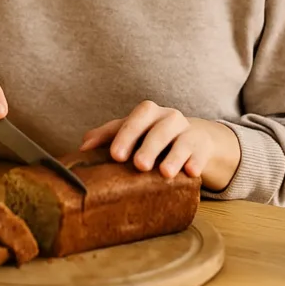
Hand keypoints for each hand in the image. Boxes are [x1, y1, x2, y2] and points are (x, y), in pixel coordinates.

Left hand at [79, 100, 239, 189]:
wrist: (190, 139)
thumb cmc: (151, 136)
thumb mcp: (131, 132)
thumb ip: (107, 136)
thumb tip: (82, 148)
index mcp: (148, 113)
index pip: (137, 118)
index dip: (126, 135)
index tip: (116, 155)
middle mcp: (170, 118)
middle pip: (160, 129)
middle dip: (149, 147)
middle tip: (139, 165)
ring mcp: (188, 132)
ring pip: (182, 141)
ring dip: (174, 156)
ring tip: (165, 173)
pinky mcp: (202, 147)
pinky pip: (200, 154)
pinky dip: (196, 162)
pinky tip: (191, 172)